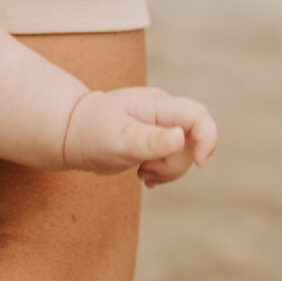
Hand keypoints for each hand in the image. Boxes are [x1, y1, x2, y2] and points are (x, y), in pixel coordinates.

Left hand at [62, 86, 217, 185]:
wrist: (74, 133)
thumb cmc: (92, 133)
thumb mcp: (118, 140)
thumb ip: (150, 140)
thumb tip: (179, 138)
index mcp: (158, 105)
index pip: (198, 115)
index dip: (207, 139)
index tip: (199, 164)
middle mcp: (165, 112)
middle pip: (192, 142)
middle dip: (173, 164)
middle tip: (144, 169)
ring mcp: (163, 125)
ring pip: (184, 154)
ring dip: (166, 171)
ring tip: (139, 171)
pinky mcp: (158, 140)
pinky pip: (174, 160)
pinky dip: (162, 173)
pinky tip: (142, 175)